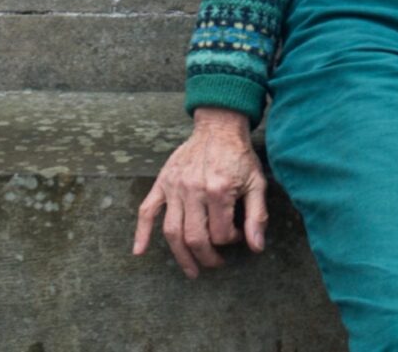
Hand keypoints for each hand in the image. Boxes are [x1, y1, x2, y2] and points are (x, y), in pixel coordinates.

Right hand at [133, 107, 269, 277]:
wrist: (219, 127)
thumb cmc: (239, 156)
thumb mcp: (256, 183)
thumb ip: (257, 216)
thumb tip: (256, 248)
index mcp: (218, 190)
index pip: (221, 234)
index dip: (231, 241)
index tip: (236, 237)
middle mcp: (193, 190)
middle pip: (194, 238)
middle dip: (206, 257)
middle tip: (215, 264)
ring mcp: (175, 187)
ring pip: (171, 231)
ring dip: (180, 256)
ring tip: (191, 270)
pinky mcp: (162, 182)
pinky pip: (147, 210)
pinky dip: (141, 232)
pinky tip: (139, 251)